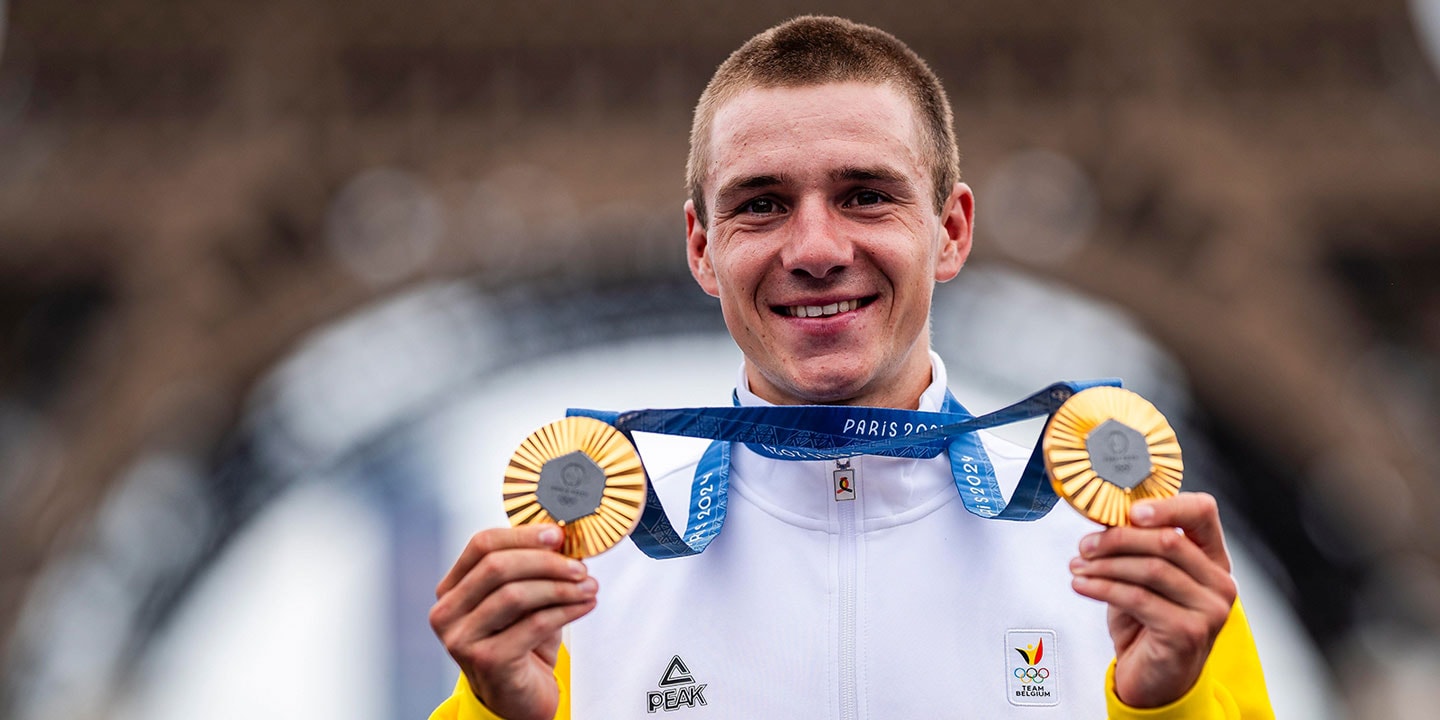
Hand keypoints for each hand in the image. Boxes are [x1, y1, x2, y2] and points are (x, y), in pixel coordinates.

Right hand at [428, 524, 598, 719]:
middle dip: (546, 561)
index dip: (522, 535)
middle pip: (497, 566)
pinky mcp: (487, 660)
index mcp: (451, 590)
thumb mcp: (522, 601)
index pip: (481, 545)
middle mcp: (447, 613)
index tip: (557, 535)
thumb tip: (560, 537)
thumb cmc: (520, 644)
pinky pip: (534, 624)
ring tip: (589, 586)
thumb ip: (531, 569)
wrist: (519, 698)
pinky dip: (566, 610)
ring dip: (560, 587)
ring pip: (515, 594)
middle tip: (579, 566)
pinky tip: (585, 605)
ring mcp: (462, 639)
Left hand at [1069, 492, 1236, 707]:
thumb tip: (1104, 518)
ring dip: (1105, 564)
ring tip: (1079, 566)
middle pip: (1168, 540)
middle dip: (1118, 539)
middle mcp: (1219, 583)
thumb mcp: (1144, 579)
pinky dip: (1102, 588)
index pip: (1202, 512)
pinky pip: (1137, 598)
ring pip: (1151, 569)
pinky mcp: (1187, 632)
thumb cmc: (1149, 625)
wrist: (1154, 679)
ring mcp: (1209, 610)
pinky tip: (1083, 586)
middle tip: (1086, 545)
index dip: (1166, 505)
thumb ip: (1136, 547)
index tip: (1130, 511)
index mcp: (1212, 559)